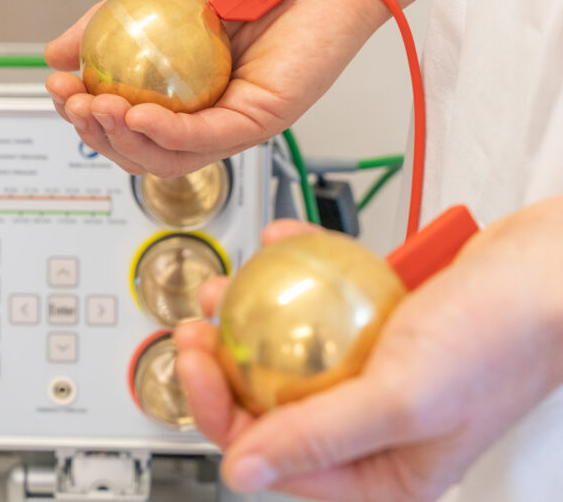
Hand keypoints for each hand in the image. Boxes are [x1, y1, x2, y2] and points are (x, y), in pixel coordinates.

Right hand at [45, 0, 445, 176]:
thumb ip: (107, 23)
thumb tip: (57, 54)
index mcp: (181, 88)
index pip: (123, 119)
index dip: (83, 112)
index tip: (57, 87)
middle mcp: (206, 111)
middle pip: (139, 149)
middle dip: (95, 134)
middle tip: (73, 102)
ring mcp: (233, 120)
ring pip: (167, 157)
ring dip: (123, 140)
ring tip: (97, 108)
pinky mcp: (261, 120)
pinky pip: (206, 140)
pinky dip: (165, 134)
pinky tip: (137, 116)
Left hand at [175, 199, 562, 500]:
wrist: (556, 265)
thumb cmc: (502, 337)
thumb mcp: (403, 397)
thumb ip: (319, 436)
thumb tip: (242, 473)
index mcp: (382, 472)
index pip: (275, 457)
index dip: (219, 412)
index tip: (194, 359)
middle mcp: (375, 430)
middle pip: (273, 405)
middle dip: (224, 364)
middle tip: (199, 323)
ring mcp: (377, 376)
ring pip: (289, 354)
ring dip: (249, 318)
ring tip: (223, 288)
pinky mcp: (381, 328)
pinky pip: (324, 308)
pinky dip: (299, 277)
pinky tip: (280, 248)